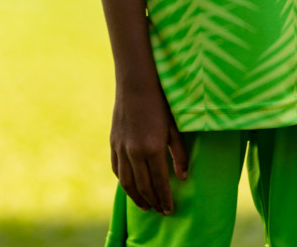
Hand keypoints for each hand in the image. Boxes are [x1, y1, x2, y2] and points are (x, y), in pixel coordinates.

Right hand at [110, 84, 187, 216]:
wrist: (136, 84)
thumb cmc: (160, 104)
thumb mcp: (175, 129)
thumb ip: (179, 155)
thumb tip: (182, 178)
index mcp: (152, 149)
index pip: (158, 183)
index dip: (164, 199)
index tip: (170, 210)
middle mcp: (133, 151)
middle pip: (142, 186)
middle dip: (152, 202)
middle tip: (160, 211)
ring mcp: (120, 147)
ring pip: (126, 181)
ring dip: (135, 196)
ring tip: (145, 206)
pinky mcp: (113, 141)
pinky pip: (116, 168)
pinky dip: (123, 181)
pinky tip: (130, 186)